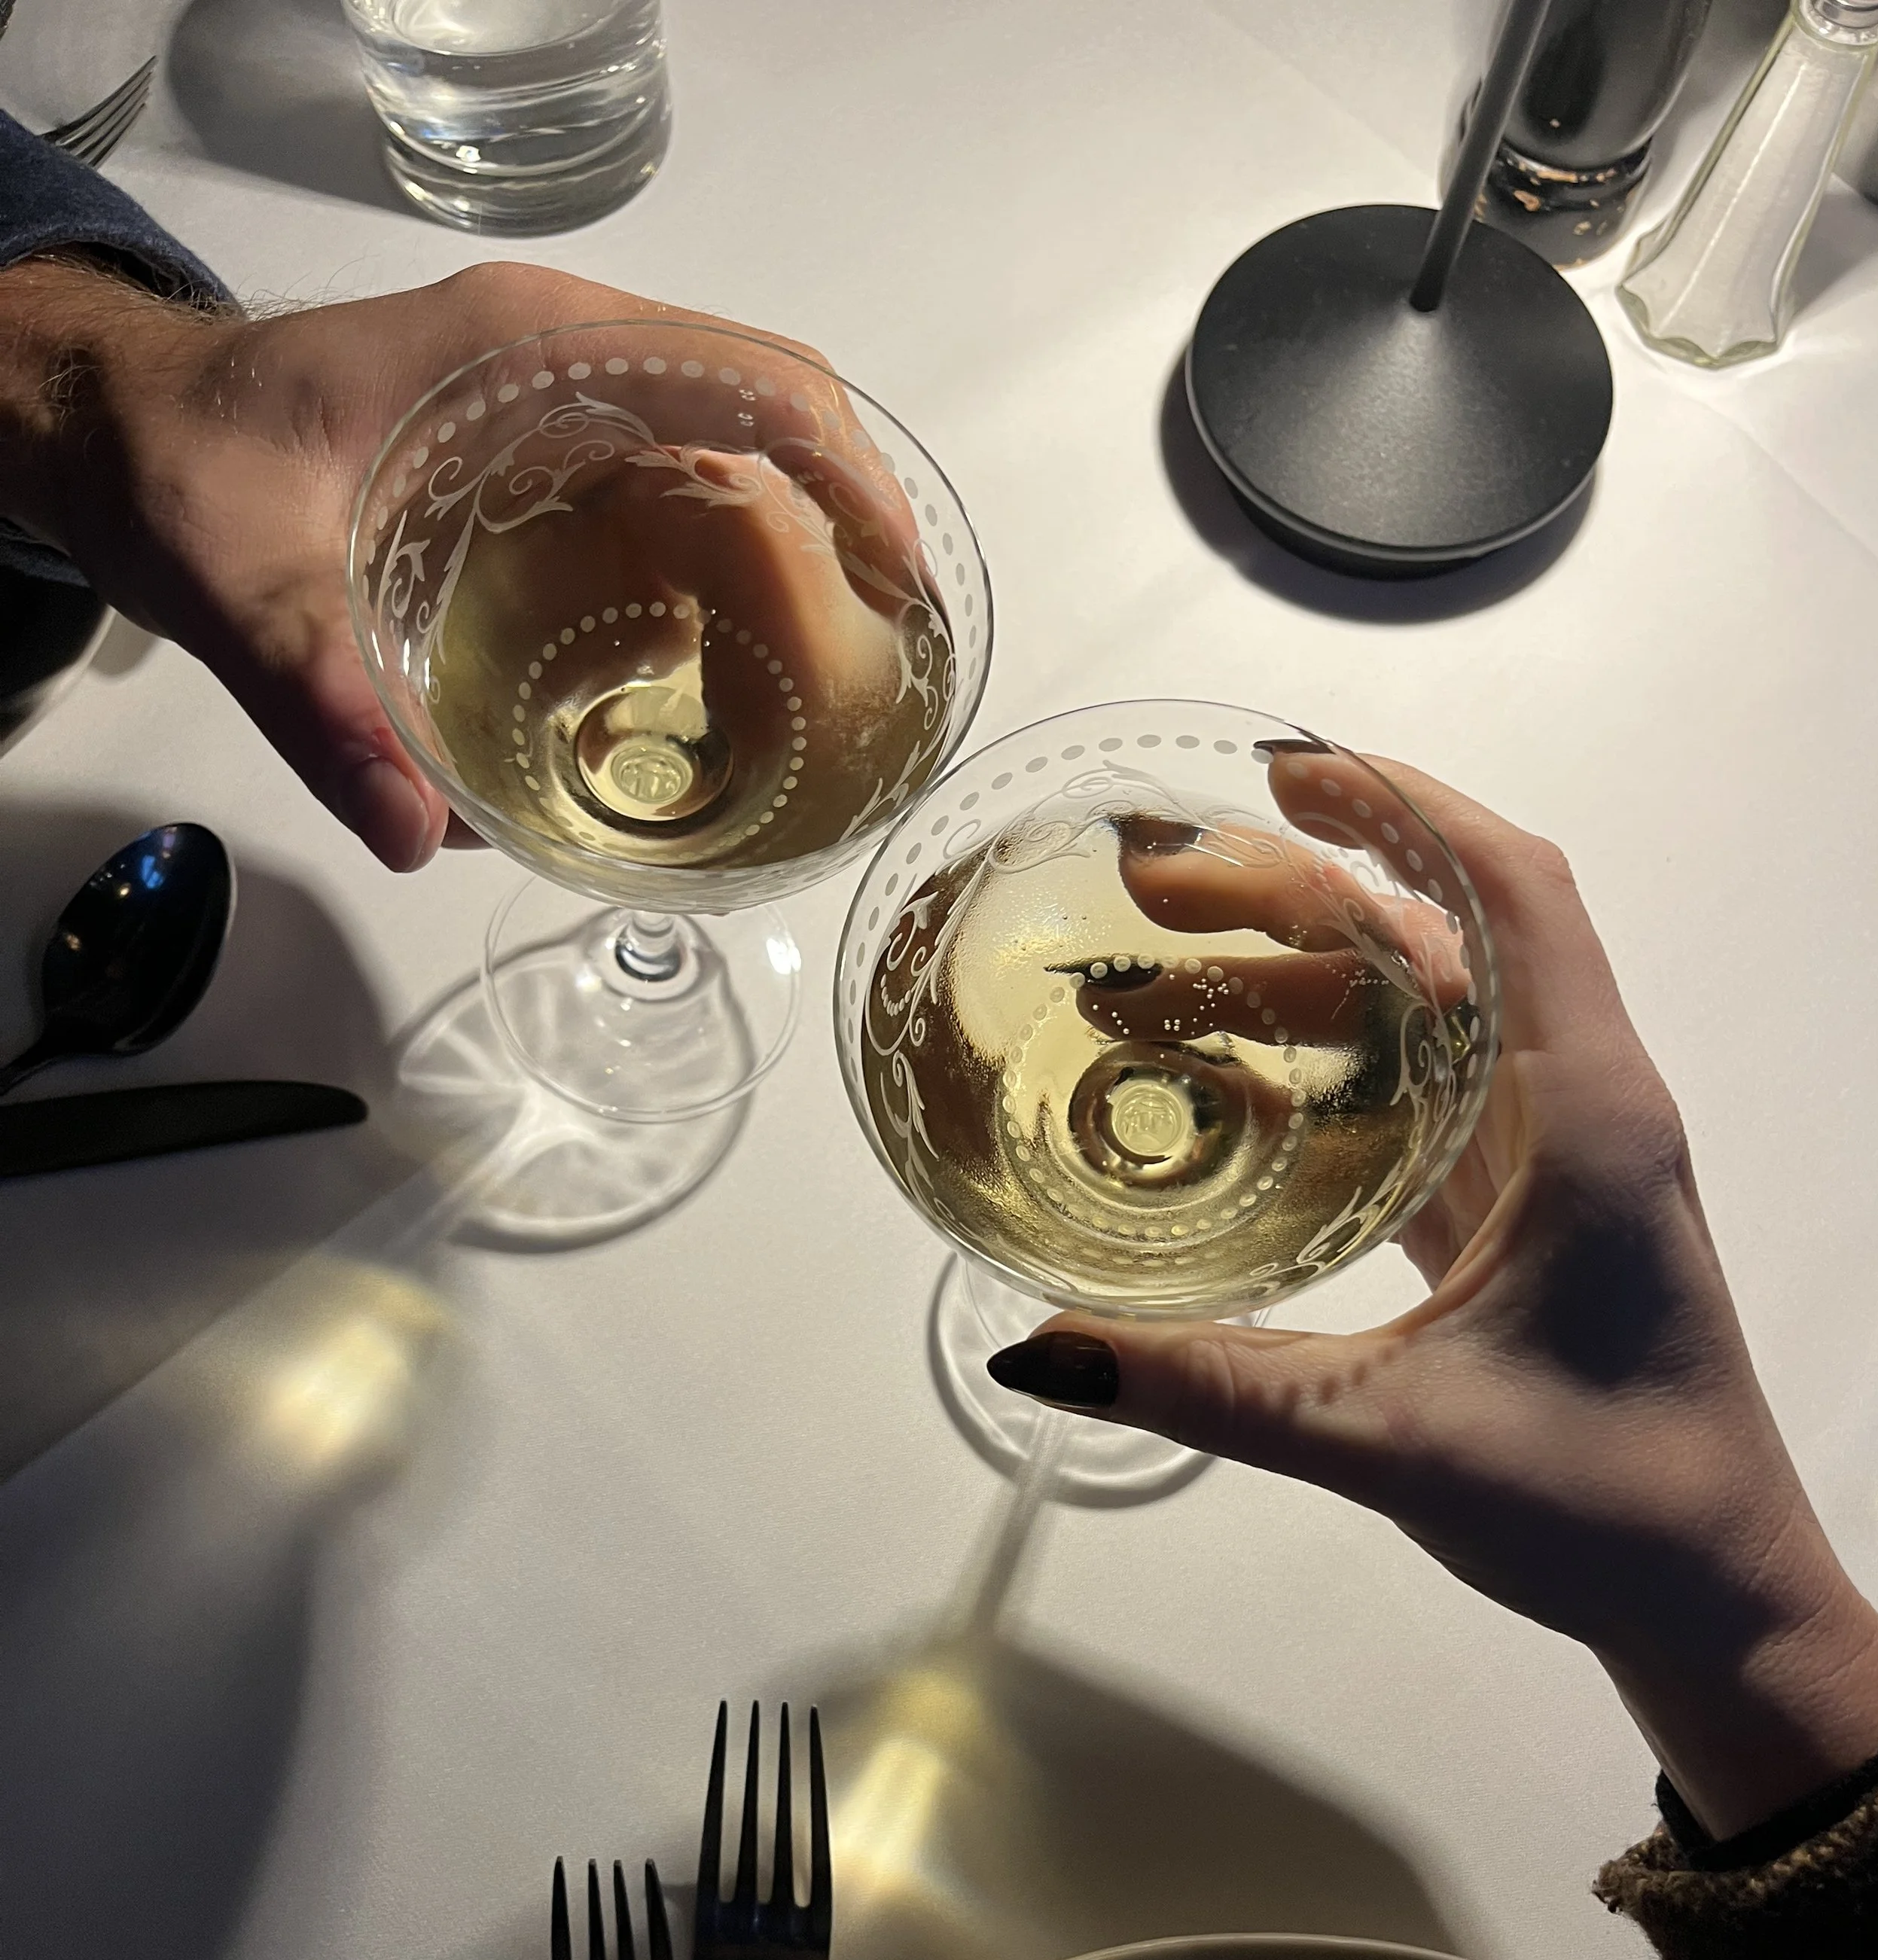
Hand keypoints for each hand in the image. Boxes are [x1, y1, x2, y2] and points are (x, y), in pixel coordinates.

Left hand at [0, 260, 853, 870]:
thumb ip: (318, 702)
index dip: (849, 481)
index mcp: (523, 355)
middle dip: (833, 566)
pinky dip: (708, 618)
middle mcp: (565, 377)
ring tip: (805, 725)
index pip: (748, 384)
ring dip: (777, 601)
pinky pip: (666, 534)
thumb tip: (417, 833)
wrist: (124, 427)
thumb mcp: (232, 577)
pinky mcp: (544, 484)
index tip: (900, 588)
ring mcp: (561, 429)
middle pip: (763, 447)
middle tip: (863, 700)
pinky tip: (700, 711)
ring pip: (725, 495)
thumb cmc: (182, 459)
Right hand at [994, 753, 1877, 1838]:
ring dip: (1317, 983)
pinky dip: (1339, 1071)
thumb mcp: (1390, 1438)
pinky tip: (1236, 1084)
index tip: (1285, 770)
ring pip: (1438, 1021)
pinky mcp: (1526, 1218)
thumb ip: (1208, 1389)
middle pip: (1456, 941)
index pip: (1514, 898)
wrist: (1712, 1595)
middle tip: (1167, 880)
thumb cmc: (1607, 1504)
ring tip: (1170, 980)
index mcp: (1588, 1118)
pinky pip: (1429, 1101)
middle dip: (1313, 889)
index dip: (1407, 809)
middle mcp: (1582, 1112)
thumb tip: (1037, 1344)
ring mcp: (1557, 1164)